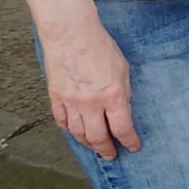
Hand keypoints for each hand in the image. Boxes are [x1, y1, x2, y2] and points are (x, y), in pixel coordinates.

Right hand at [40, 21, 139, 159]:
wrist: (71, 34)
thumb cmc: (101, 47)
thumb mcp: (123, 69)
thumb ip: (123, 92)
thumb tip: (123, 110)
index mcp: (113, 95)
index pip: (122, 128)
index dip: (129, 141)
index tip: (133, 147)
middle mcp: (91, 103)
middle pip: (97, 137)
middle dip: (106, 149)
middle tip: (111, 154)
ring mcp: (71, 102)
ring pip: (78, 133)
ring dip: (88, 144)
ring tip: (95, 147)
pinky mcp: (55, 97)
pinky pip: (62, 121)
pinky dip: (69, 130)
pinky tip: (76, 133)